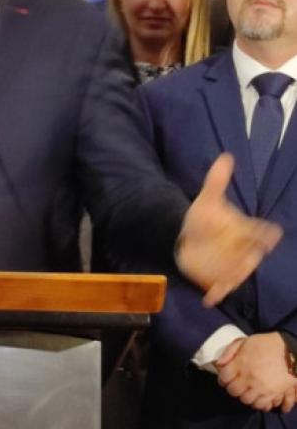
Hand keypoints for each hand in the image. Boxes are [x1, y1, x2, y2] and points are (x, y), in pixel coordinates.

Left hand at [176, 154, 281, 306]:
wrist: (187, 236)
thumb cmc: (204, 218)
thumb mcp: (208, 199)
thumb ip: (217, 180)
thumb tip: (225, 156)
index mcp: (247, 232)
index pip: (263, 234)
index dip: (265, 234)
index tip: (268, 235)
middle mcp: (245, 252)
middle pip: (252, 257)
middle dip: (248, 258)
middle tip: (242, 257)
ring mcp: (233, 267)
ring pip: (238, 274)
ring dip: (231, 277)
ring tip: (222, 279)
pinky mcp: (219, 279)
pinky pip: (221, 290)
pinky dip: (216, 294)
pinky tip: (208, 298)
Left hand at [216, 333, 296, 411]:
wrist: (288, 349)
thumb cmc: (264, 344)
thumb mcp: (243, 342)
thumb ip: (229, 352)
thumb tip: (218, 364)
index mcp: (240, 364)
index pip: (223, 378)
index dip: (222, 379)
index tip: (225, 379)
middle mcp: (249, 378)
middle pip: (233, 391)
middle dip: (232, 388)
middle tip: (236, 385)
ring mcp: (261, 387)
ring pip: (246, 400)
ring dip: (244, 396)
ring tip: (247, 391)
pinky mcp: (273, 393)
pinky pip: (261, 405)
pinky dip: (257, 403)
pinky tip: (257, 397)